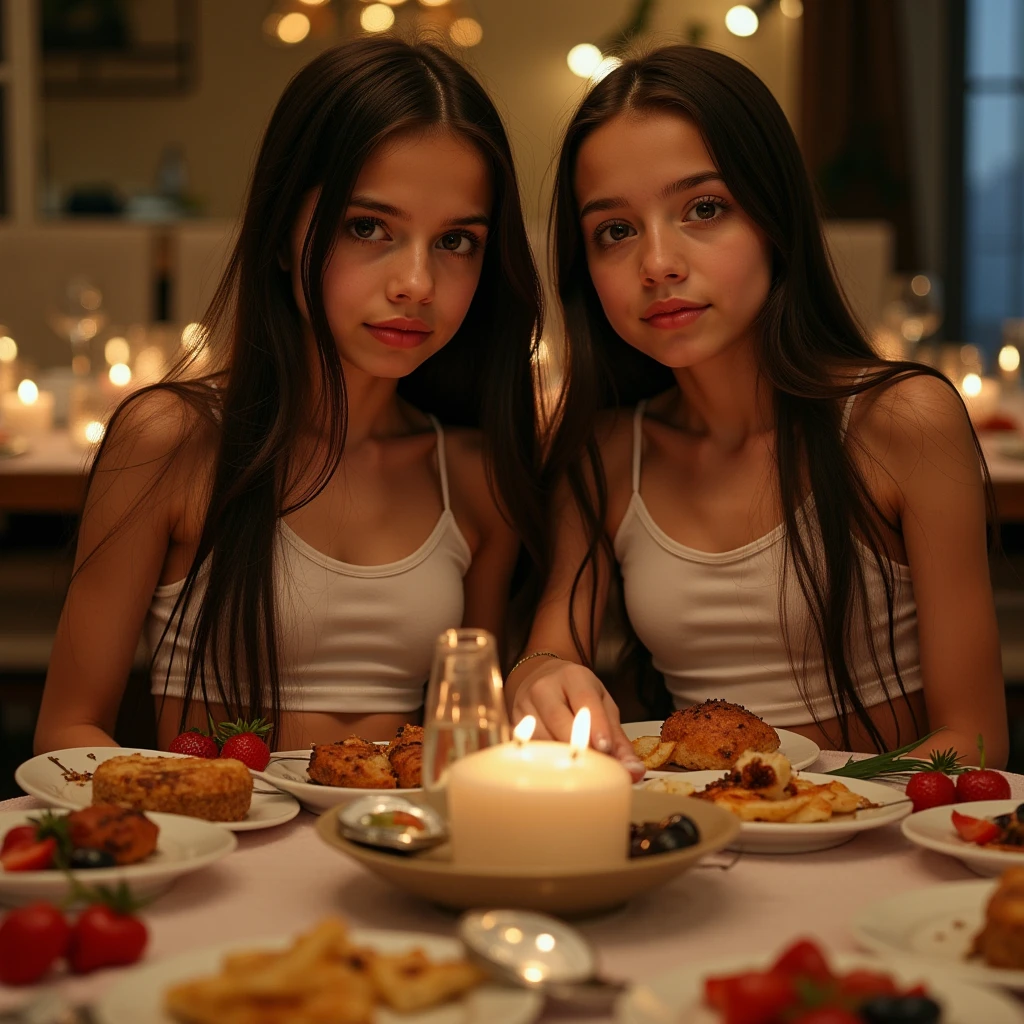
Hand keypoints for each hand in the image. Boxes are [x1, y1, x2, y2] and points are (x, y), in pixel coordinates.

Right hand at [511, 659, 645, 780]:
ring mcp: (524, 704)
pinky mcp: (512, 722)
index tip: (605, 748)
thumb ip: (619, 740)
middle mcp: (544, 687)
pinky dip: (543, 762)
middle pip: (559, 720)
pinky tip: (556, 772)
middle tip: (594, 770)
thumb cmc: (577, 694)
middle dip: (578, 747)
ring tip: (577, 774)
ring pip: (540, 738)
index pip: (585, 700)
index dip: (596, 726)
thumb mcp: (602, 706)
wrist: (540, 677)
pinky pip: (527, 747)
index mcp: (573, 677)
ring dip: (560, 759)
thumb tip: (634, 771)